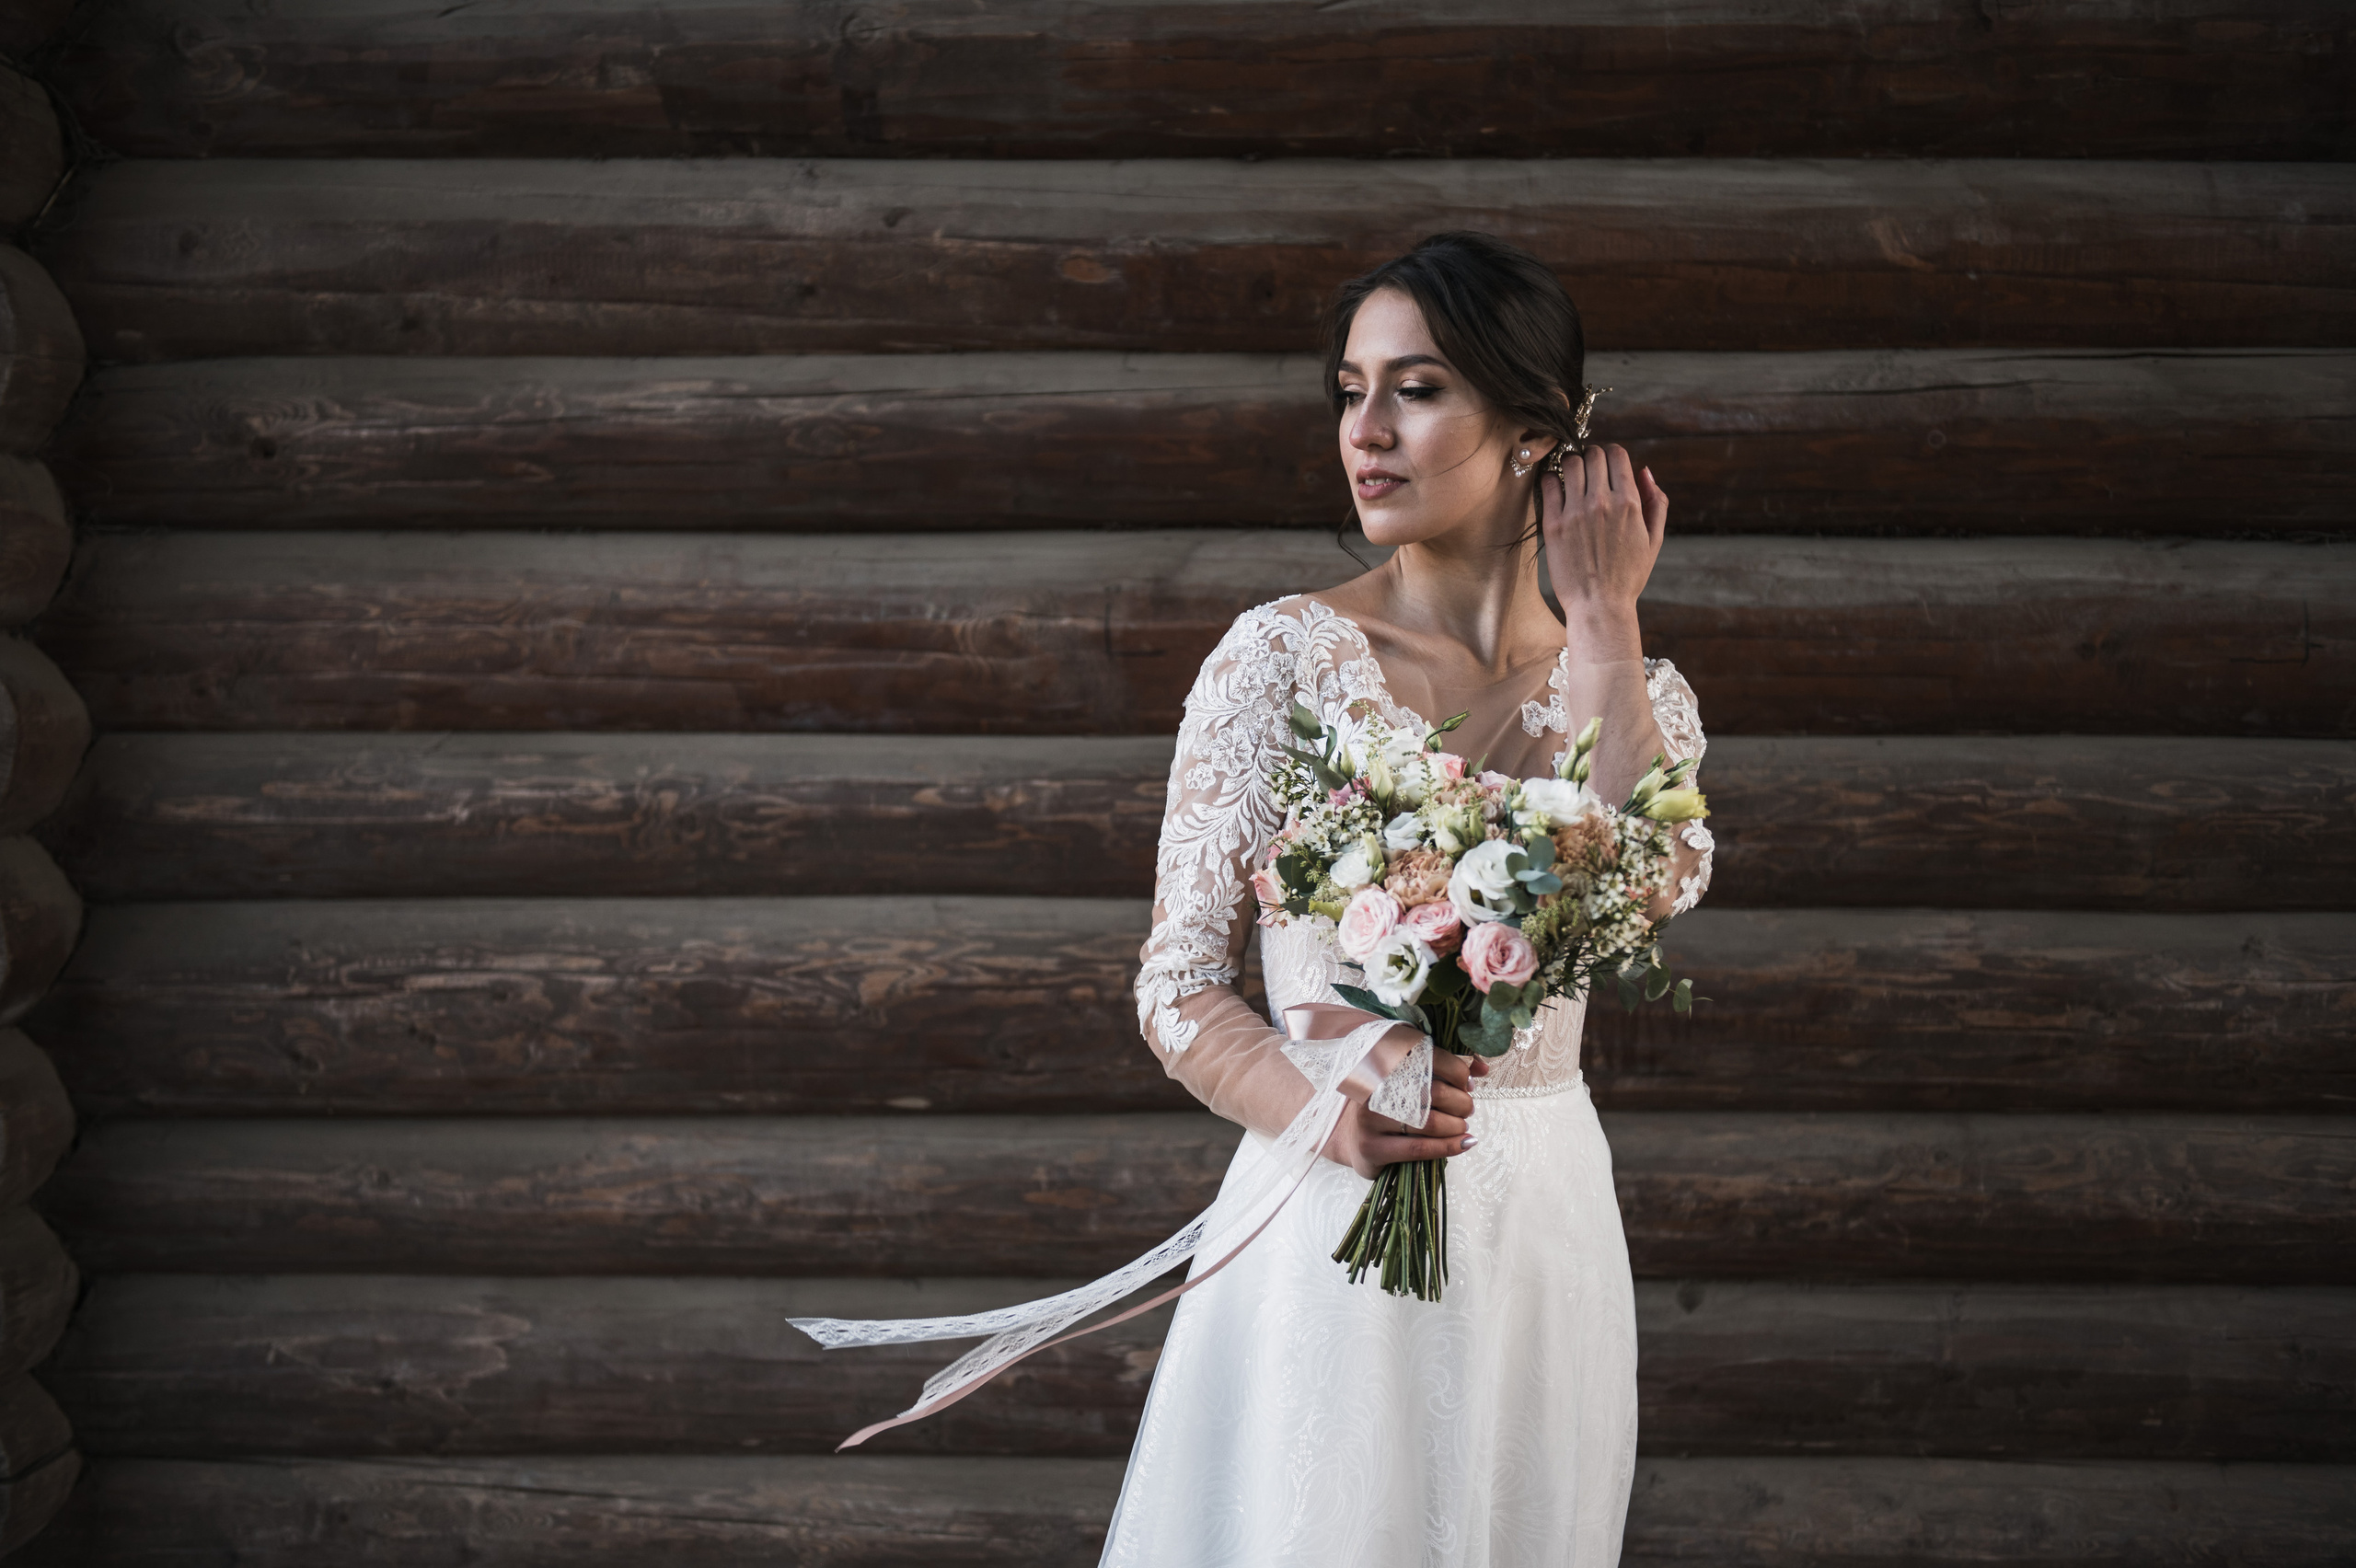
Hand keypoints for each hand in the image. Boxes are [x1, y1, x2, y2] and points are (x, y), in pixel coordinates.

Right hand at [1322, 1046, 1487, 1178]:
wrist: (1353, 1137)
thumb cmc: (1391, 1107)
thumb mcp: (1412, 1083)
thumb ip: (1446, 1071)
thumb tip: (1483, 1067)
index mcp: (1384, 1064)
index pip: (1430, 1059)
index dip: (1458, 1072)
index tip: (1469, 1084)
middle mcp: (1375, 1088)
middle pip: (1434, 1092)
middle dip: (1461, 1103)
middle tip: (1467, 1109)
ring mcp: (1370, 1119)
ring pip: (1429, 1123)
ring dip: (1456, 1126)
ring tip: (1462, 1127)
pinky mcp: (1372, 1147)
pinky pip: (1420, 1148)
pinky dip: (1449, 1146)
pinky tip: (1464, 1143)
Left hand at [1540, 443, 1667, 647]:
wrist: (1599, 606)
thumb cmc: (1628, 576)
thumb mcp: (1653, 540)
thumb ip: (1656, 502)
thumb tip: (1645, 471)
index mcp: (1629, 503)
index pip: (1617, 454)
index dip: (1612, 455)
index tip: (1607, 466)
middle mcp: (1602, 503)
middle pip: (1593, 453)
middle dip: (1592, 457)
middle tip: (1589, 471)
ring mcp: (1575, 512)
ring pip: (1569, 463)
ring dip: (1571, 464)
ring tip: (1572, 478)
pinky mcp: (1553, 525)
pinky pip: (1549, 485)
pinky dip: (1551, 480)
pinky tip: (1556, 489)